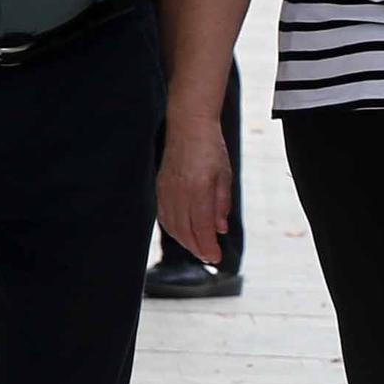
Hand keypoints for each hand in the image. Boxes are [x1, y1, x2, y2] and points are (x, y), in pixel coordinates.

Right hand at [157, 117, 234, 264]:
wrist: (188, 125)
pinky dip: (174, 229)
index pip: (201, 227)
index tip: (216, 258)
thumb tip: (220, 229)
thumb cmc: (210, 147)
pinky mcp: (160, 187)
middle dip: (198, 248)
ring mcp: (166, 190)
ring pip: (172, 226)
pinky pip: (164, 216)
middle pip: (185, 231)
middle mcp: (178, 192)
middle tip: (210, 257)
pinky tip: (183, 233)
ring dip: (185, 241)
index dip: (208, 246)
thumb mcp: (223, 175)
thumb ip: (221, 204)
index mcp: (197, 189)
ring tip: (199, 248)